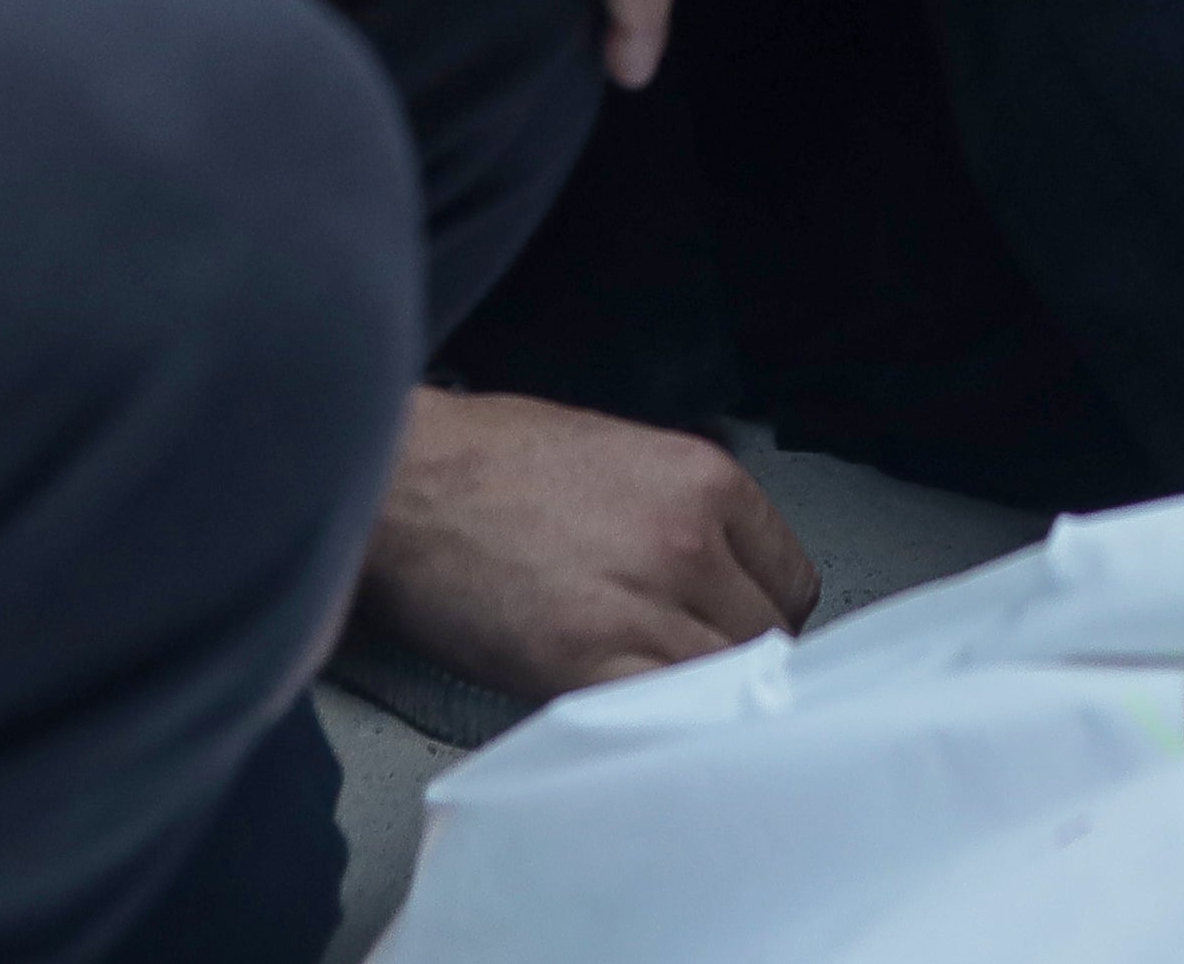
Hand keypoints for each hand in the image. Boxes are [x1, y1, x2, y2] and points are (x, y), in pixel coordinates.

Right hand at [355, 387, 822, 699]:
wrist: (394, 480)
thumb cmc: (482, 462)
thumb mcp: (617, 455)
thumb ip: (683, 513)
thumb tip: (717, 576)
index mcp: (703, 478)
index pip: (789, 580)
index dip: (758, 618)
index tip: (728, 635)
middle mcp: (689, 538)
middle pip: (764, 639)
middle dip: (728, 662)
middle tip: (674, 668)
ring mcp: (644, 602)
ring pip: (725, 686)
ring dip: (692, 699)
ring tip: (642, 691)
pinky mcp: (588, 662)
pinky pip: (664, 717)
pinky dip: (654, 729)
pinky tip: (624, 716)